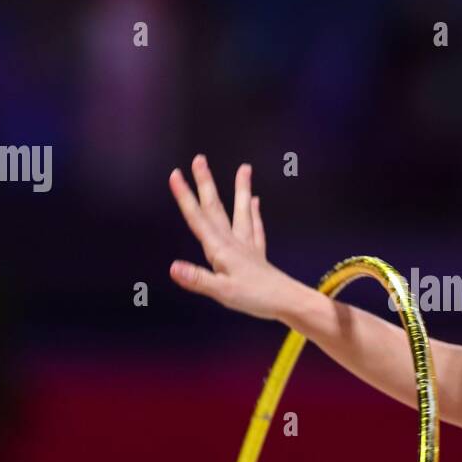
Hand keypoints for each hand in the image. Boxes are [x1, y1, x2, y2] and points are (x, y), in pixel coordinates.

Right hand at [168, 155, 296, 320]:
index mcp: (221, 249)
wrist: (288, 301)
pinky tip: (255, 201)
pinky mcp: (258, 254)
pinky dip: (254, 213)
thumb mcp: (222, 292)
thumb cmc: (256, 298)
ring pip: (241, 210)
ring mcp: (247, 246)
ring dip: (241, 189)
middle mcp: (234, 242)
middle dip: (206, 183)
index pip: (198, 218)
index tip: (175, 175)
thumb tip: (173, 267)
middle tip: (199, 159)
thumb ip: (198, 279)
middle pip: (216, 208)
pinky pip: (256, 227)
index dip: (185, 197)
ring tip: (244, 168)